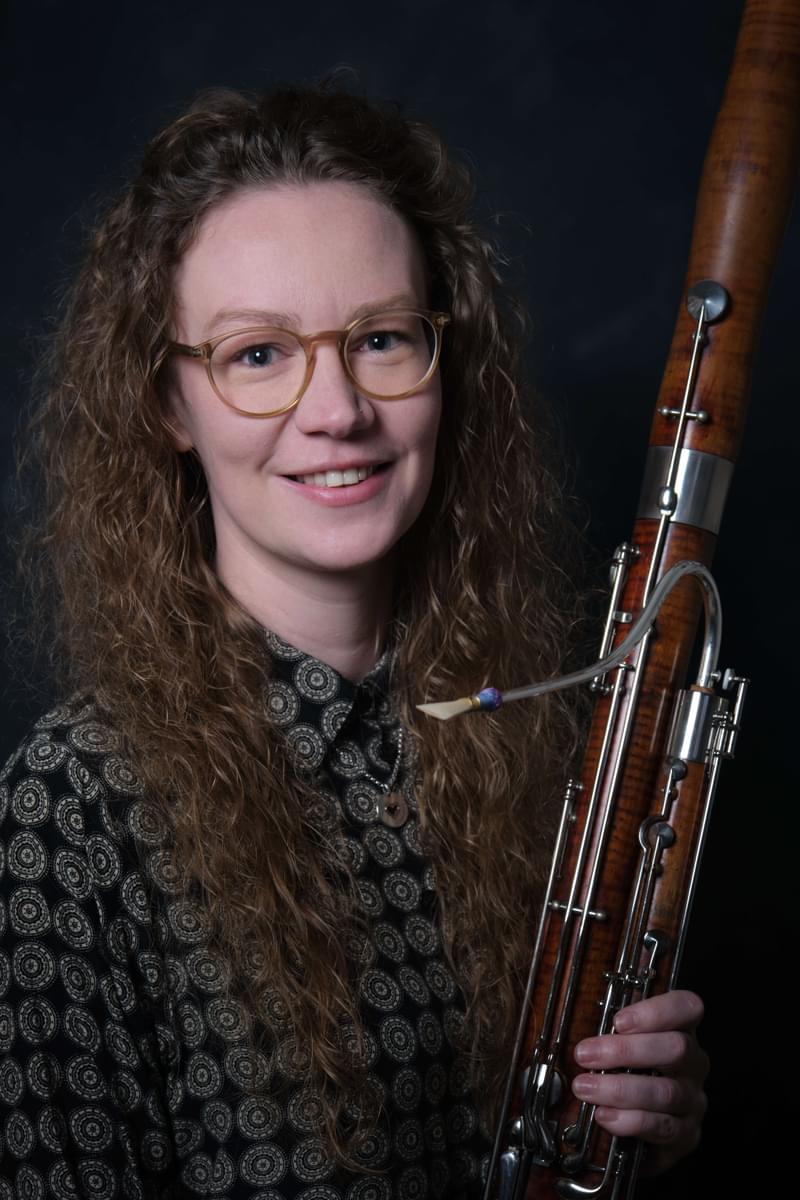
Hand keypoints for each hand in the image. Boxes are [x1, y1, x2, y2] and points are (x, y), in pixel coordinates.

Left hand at [571, 989, 708, 1174]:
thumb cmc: (628, 1071)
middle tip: (584, 1054)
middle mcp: (693, 1064)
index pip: (688, 1007)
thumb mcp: (622, 1034)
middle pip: (675, 1048)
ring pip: (666, 1091)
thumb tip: (632, 947)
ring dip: (619, 1088)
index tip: (619, 1020)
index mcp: (681, 1030)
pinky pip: (662, 1128)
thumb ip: (623, 999)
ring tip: (584, 1087)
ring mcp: (692, 1101)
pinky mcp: (685, 1136)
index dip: (656, 1011)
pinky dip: (630, 1121)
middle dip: (625, 1050)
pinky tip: (604, 1116)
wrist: (638, 1130)